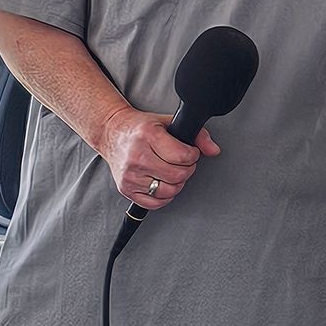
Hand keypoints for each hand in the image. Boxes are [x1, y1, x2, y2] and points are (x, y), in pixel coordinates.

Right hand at [99, 105, 219, 206]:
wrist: (112, 133)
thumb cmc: (140, 128)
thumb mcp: (169, 122)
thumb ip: (197, 135)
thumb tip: (213, 150)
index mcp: (149, 136)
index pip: (183, 156)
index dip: (193, 155)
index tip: (189, 152)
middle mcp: (137, 156)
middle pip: (177, 176)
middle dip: (187, 170)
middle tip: (182, 163)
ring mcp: (130, 175)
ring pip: (168, 191)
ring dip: (177, 184)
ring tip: (172, 172)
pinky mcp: (126, 189)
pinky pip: (155, 203)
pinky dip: (165, 196)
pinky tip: (162, 183)